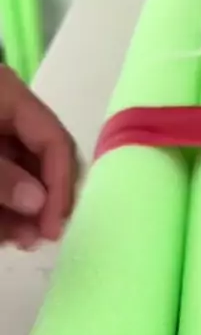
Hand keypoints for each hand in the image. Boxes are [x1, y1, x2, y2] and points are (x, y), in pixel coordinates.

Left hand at [0, 66, 76, 248]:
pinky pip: (0, 175)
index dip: (59, 188)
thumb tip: (38, 202)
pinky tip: (3, 229)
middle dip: (41, 202)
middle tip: (36, 239)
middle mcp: (4, 108)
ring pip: (18, 172)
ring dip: (20, 210)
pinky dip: (2, 204)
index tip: (51, 229)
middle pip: (40, 158)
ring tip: (16, 240)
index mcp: (6, 93)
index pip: (54, 140)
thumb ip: (0, 176)